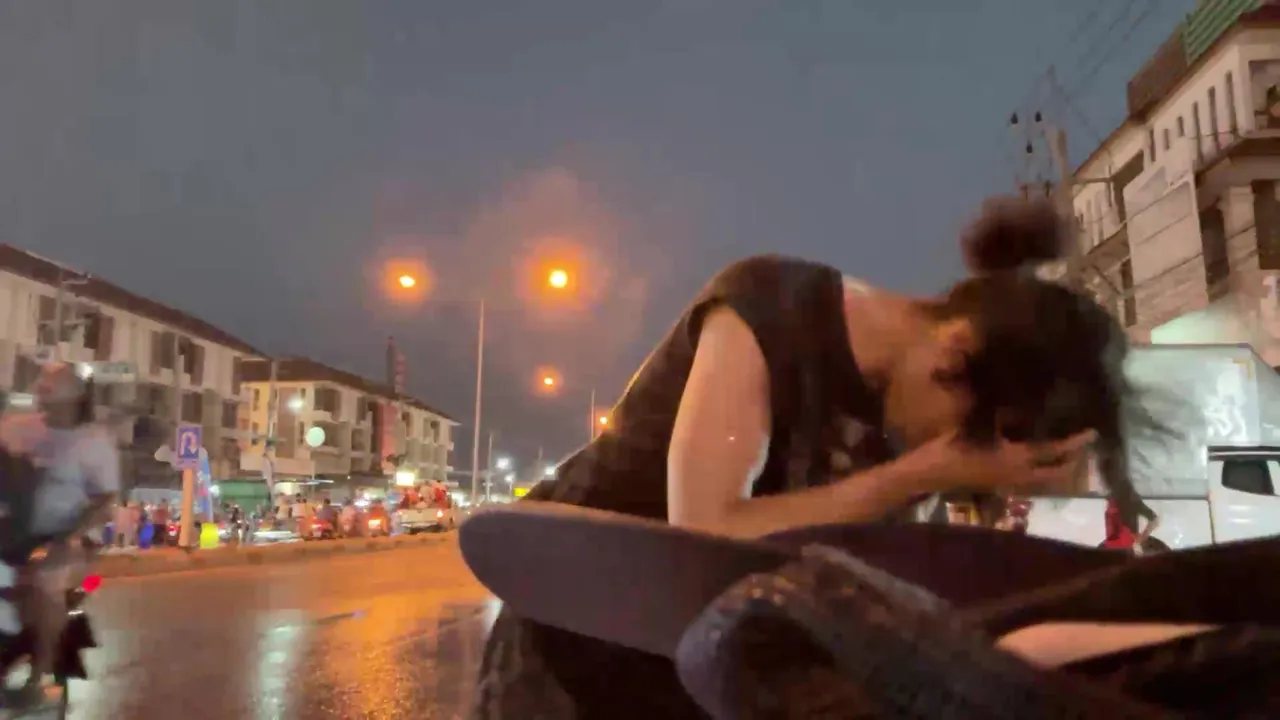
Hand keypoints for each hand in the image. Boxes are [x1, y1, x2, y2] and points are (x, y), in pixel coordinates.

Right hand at [903, 429, 1096, 494]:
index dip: (1075, 443)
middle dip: (1073, 462)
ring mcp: (1010, 484)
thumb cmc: (950, 447)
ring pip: (1045, 480)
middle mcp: (1019, 475)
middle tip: (1083, 446)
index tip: (1092, 432)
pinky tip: (1037, 459)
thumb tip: (1025, 402)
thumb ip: (1003, 416)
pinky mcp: (1000, 486)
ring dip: (1058, 469)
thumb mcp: (977, 425)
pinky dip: (1041, 471)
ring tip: (1067, 454)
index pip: (1054, 452)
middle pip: (1057, 474)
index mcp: (1016, 459)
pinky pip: (1031, 480)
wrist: (929, 474)